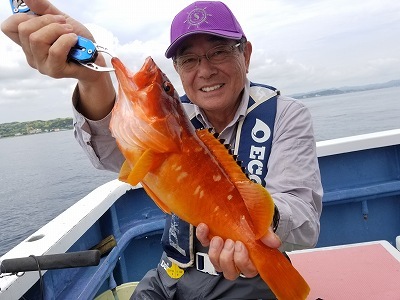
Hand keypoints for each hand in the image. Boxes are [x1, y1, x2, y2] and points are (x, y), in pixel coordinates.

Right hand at [1, 0, 114, 119]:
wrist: (96, 58)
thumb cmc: (78, 41)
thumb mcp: (61, 20)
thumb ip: (43, 9)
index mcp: (28, 42)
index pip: (9, 27)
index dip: (24, 16)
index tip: (46, 17)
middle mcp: (31, 55)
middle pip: (24, 30)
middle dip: (47, 21)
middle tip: (64, 24)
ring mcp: (42, 65)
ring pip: (37, 39)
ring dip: (57, 30)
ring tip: (71, 33)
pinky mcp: (55, 71)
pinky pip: (54, 51)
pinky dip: (66, 40)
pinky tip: (74, 40)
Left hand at [196, 223, 280, 279]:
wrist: (247, 210)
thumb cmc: (256, 223)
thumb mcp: (263, 228)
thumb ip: (267, 235)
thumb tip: (275, 242)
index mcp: (251, 260)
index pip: (247, 271)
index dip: (242, 261)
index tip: (241, 245)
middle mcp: (235, 260)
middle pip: (229, 272)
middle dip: (227, 258)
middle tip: (230, 241)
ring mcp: (222, 252)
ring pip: (216, 263)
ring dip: (215, 252)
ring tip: (219, 238)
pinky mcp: (211, 242)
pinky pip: (203, 243)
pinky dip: (202, 236)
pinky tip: (204, 226)